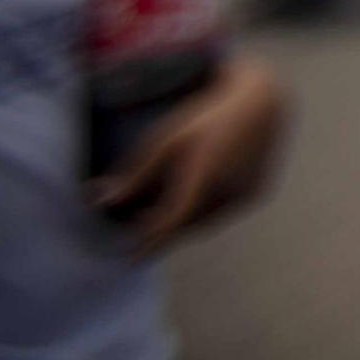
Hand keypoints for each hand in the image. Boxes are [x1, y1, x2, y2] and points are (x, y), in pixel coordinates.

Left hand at [91, 55, 289, 253]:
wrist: (261, 101)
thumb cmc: (205, 117)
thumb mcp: (165, 141)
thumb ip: (135, 176)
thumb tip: (99, 202)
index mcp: (202, 179)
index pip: (169, 225)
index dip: (149, 244)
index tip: (129, 259)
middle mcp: (228, 192)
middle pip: (186, 225)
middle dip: (162, 228)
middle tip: (138, 219)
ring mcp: (246, 195)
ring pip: (205, 222)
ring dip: (184, 221)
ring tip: (162, 207)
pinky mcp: (257, 194)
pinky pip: (223, 213)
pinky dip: (205, 212)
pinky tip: (194, 195)